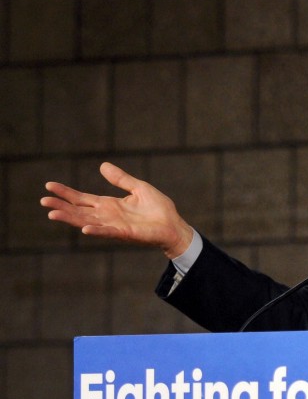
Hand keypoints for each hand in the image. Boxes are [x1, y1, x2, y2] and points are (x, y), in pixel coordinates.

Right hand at [40, 162, 193, 258]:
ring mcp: (115, 226)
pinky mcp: (126, 233)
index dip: (66, 193)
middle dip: (61, 206)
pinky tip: (84, 228)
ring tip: (52, 214)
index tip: (49, 186)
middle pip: (79, 211)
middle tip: (43, 201)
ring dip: (70, 219)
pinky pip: (108, 232)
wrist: (174, 225)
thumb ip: (121, 179)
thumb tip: (103, 165)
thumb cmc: (158, 209)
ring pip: (87, 222)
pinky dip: (96, 230)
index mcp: (109, 205)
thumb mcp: (138, 188)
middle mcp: (108, 216)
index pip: (82, 199)